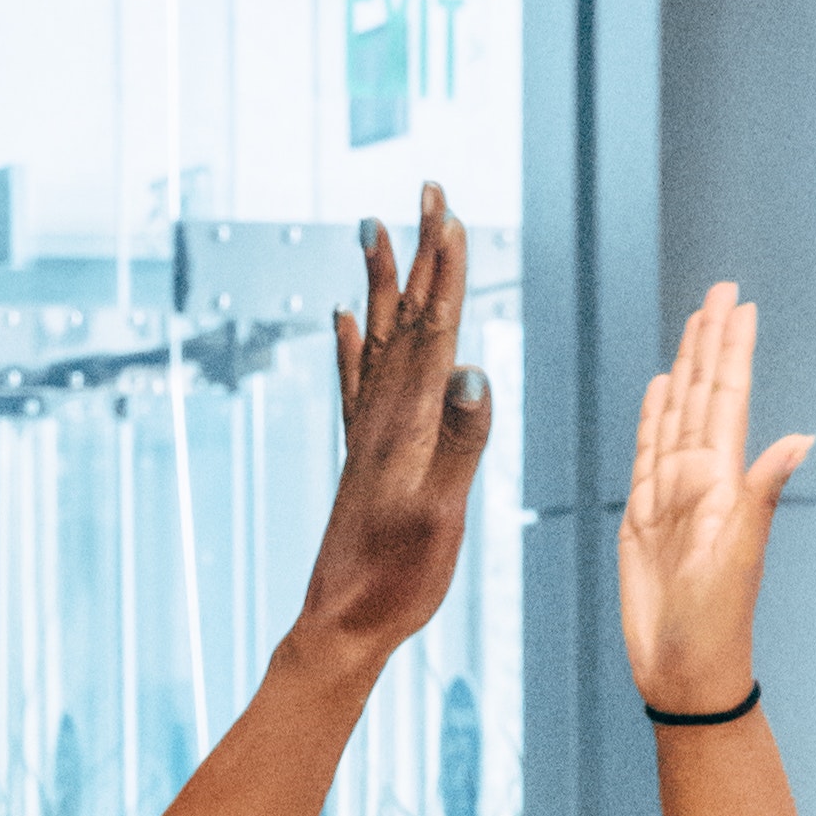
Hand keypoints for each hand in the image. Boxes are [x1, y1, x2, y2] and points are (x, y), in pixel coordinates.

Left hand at [295, 186, 494, 672]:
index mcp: (408, 426)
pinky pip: (355, 383)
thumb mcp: (439, 516)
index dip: (444, 272)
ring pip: (380, 339)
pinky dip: (351, 343)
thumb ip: (459, 444)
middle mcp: (383, 419)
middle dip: (420, 253)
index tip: (450, 214)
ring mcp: (368, 436)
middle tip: (427, 190)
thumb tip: (473, 372)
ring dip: (384, 283)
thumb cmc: (395, 581)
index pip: (434, 332)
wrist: (342, 625)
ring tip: (375, 229)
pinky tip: (343, 317)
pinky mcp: (360, 458)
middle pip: (408, 319)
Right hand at [619, 283, 812, 712]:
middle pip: (703, 395)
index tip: (740, 304)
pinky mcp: (642, 519)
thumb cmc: (716, 626)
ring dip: (685, 370)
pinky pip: (646, 453)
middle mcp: (699, 481)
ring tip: (694, 325)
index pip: (729, 401)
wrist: (685, 675)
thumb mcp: (742, 555)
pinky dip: (653, 417)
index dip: (733, 352)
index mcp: (724, 482)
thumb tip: (801, 438)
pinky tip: (659, 389)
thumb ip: (764, 492)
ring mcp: (670, 497)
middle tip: (720, 291)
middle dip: (711, 342)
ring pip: (676, 416)